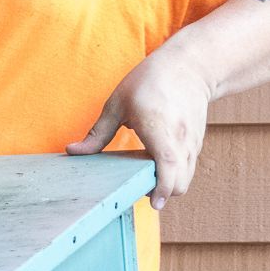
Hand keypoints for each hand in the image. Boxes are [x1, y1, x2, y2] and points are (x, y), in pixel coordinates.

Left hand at [64, 49, 209, 210]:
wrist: (188, 67)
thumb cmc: (149, 81)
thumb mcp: (117, 103)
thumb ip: (97, 133)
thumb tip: (72, 151)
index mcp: (158, 128)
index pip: (169, 166)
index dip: (162, 189)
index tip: (153, 203)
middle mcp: (180, 138)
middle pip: (180, 183)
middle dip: (163, 192)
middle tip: (140, 184)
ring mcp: (192, 142)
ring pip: (186, 178)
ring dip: (169, 183)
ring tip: (147, 171)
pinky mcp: (197, 142)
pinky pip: (188, 167)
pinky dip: (176, 173)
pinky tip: (157, 160)